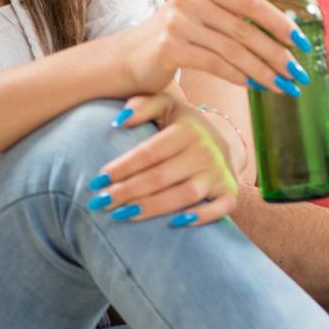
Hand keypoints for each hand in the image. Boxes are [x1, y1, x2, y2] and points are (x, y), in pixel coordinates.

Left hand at [89, 92, 238, 226]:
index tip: (97, 180)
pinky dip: (201, 217)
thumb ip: (143, 105)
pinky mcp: (230, 192)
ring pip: (185, 195)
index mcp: (189, 129)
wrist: (219, 142)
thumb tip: (118, 121)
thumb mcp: (165, 106)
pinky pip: (220, 208)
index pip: (150, 152)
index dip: (122, 167)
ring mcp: (219, 173)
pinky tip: (175, 223)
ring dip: (152, 207)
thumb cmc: (182, 126)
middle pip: (161, 176)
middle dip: (127, 191)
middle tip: (100, 203)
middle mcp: (206, 151)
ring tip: (121, 215)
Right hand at [111, 0, 309, 97]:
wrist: (124, 61)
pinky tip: (259, 87)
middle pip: (245, 30)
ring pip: (234, 50)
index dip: (280, 23)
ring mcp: (177, 23)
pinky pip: (216, 64)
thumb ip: (232, 21)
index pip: (251, 3)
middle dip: (278, 54)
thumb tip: (284, 39)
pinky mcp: (169, 48)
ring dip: (264, 70)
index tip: (303, 42)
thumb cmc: (172, 42)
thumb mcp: (201, 20)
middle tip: (299, 73)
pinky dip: (241, 77)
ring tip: (285, 86)